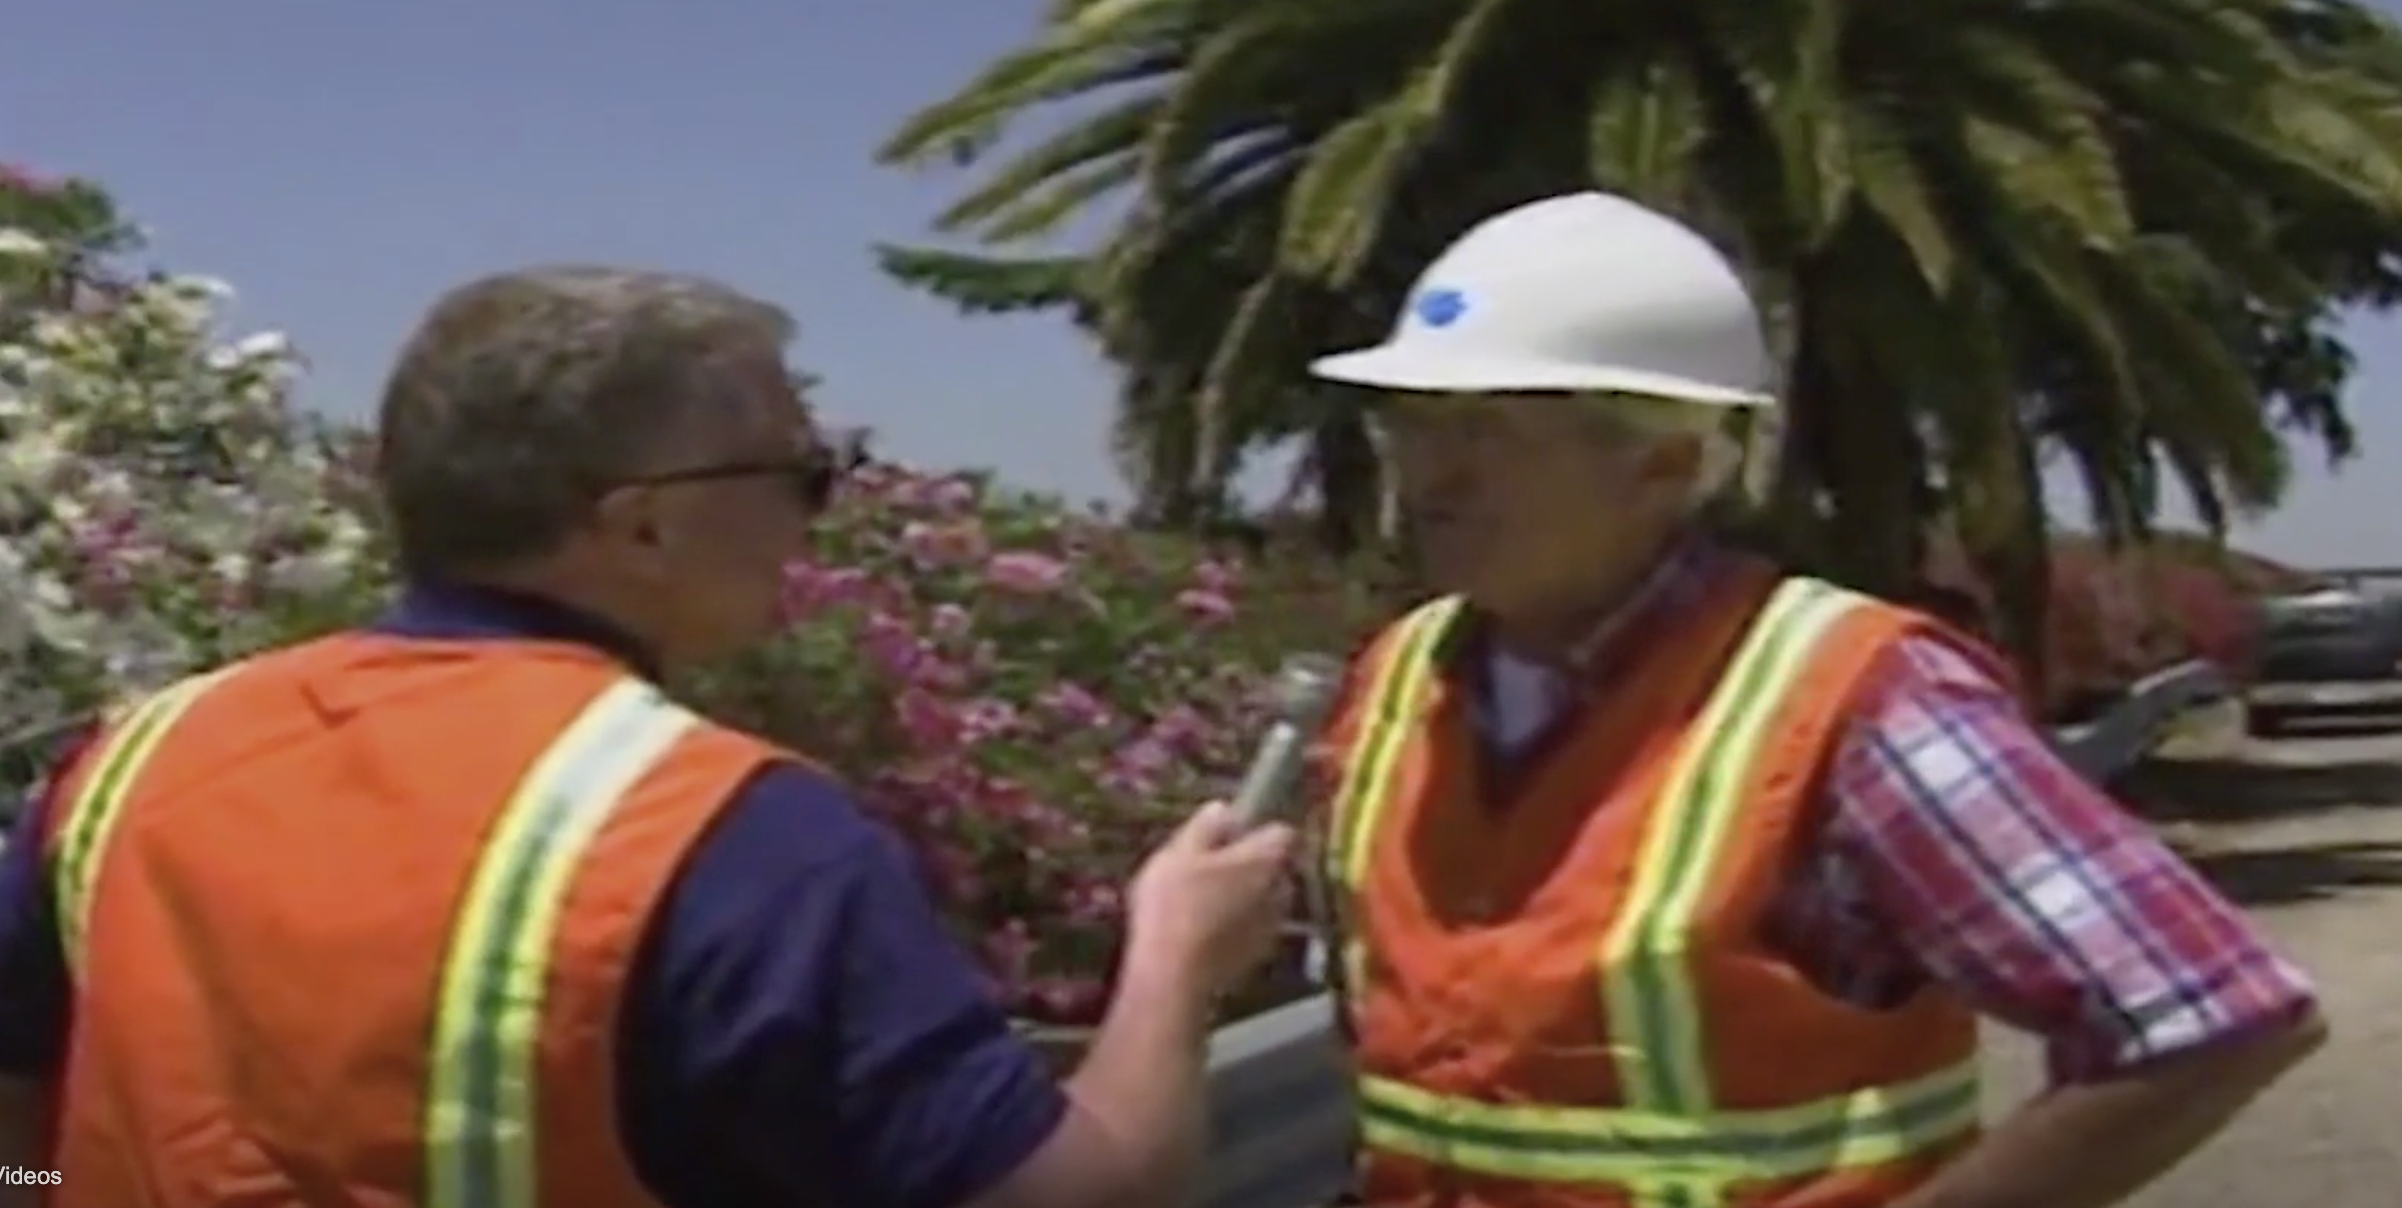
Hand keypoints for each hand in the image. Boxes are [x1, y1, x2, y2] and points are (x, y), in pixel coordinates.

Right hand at [1125, 801, 1297, 996]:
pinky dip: (1241, 925)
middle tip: (1215, 867)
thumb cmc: (1175, 905)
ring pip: (1267, 900)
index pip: (1283, 832)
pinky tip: (1209, 931)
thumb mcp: (1178, 854)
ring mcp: (1273, 925)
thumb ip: (1205, 828)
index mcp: (1265, 859)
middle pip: (1276, 867)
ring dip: (1248, 897)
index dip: (1261, 829)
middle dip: (1254, 864)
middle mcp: (1280, 890)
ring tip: (1209, 902)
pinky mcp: (1260, 955)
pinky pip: (1255, 928)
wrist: (1175, 976)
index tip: (1234, 833)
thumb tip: (1223, 808)